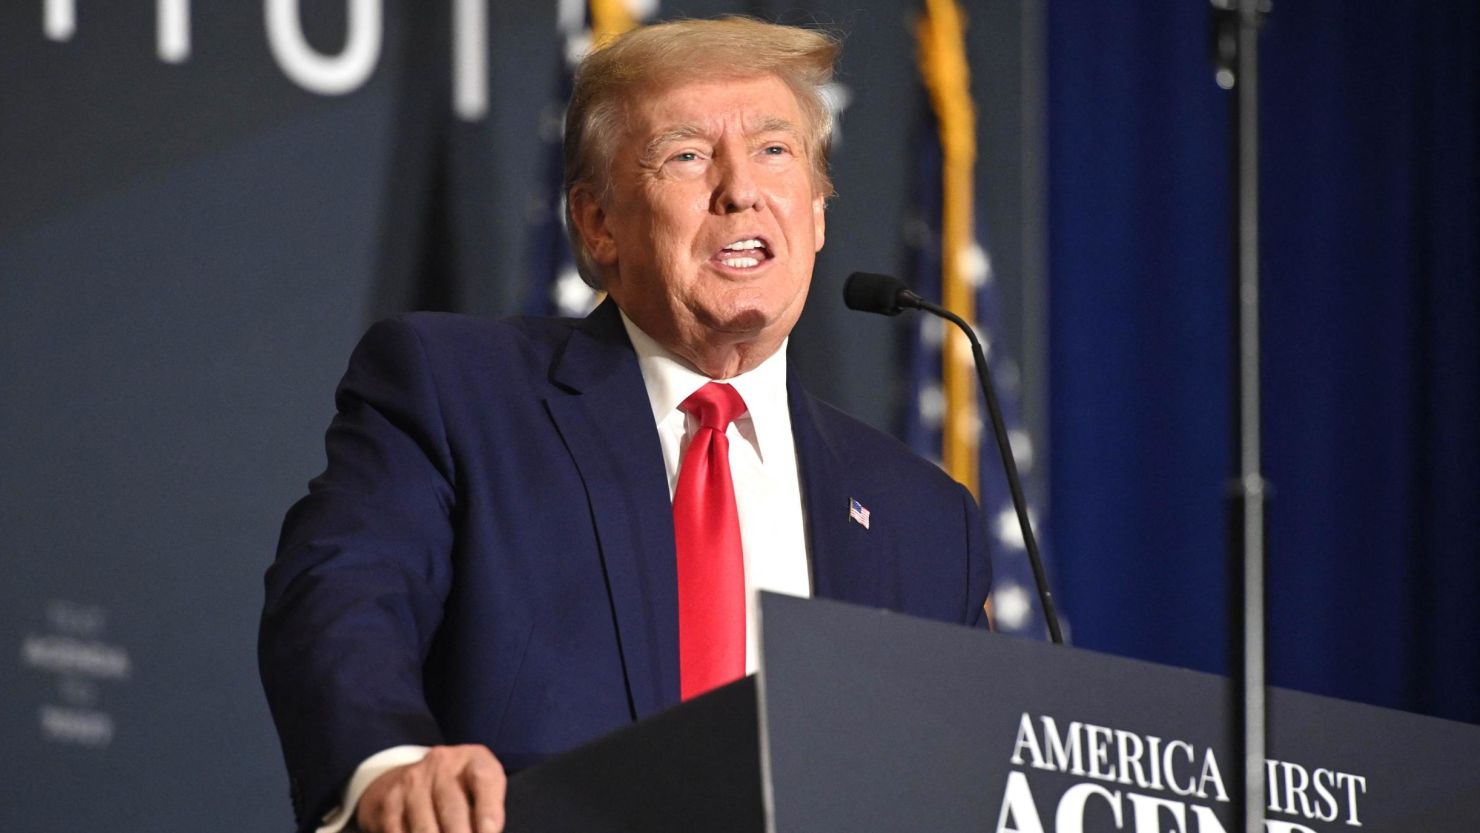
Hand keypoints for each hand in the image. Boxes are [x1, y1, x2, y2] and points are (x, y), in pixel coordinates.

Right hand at [356, 744, 505, 832]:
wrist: (414, 776)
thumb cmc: (461, 788)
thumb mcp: (482, 787)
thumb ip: (489, 810)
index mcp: (473, 760)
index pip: (484, 780)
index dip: (489, 811)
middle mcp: (441, 766)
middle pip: (453, 810)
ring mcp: (412, 783)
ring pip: (425, 829)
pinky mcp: (390, 803)